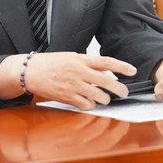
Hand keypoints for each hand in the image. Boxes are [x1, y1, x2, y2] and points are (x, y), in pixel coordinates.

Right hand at [0, 52, 136, 109]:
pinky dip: (90, 105)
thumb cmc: (51, 63)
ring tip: (104, 98)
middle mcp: (78, 71)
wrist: (31, 71)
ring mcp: (73, 85)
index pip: (106, 62)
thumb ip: (86, 62)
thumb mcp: (70, 56)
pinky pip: (86, 105)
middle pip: (106, 82)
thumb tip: (103, 69)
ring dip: (104, 99)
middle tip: (124, 92)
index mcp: (80, 59)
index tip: (132, 70)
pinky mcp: (67, 97)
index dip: (121, 66)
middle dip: (119, 89)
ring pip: (98, 96)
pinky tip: (89, 103)